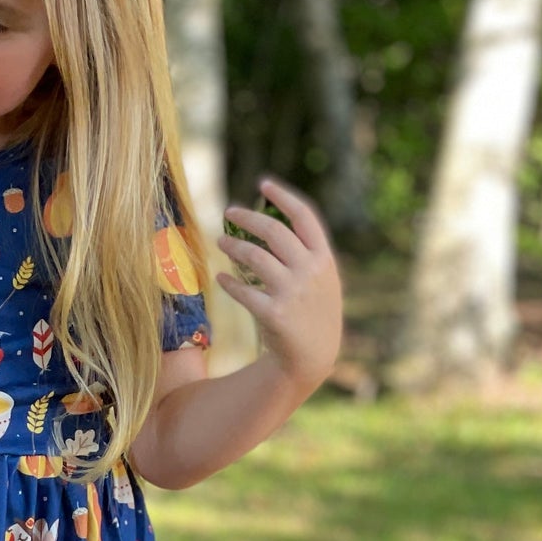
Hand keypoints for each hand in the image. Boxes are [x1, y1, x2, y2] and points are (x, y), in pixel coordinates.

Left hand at [215, 176, 342, 393]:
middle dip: (248, 217)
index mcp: (323, 259)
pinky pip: (244, 291)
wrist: (314, 356)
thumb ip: (305, 254)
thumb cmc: (313, 313)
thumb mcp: (322, 280)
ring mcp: (292, 293)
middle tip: (228, 212)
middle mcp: (309, 271)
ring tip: (219, 242)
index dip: (283, 197)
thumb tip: (274, 223)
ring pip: (255, 257)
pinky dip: (229, 283)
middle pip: (274, 231)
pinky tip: (220, 279)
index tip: (263, 184)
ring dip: (233, 246)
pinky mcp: (273, 314)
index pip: (305, 216)